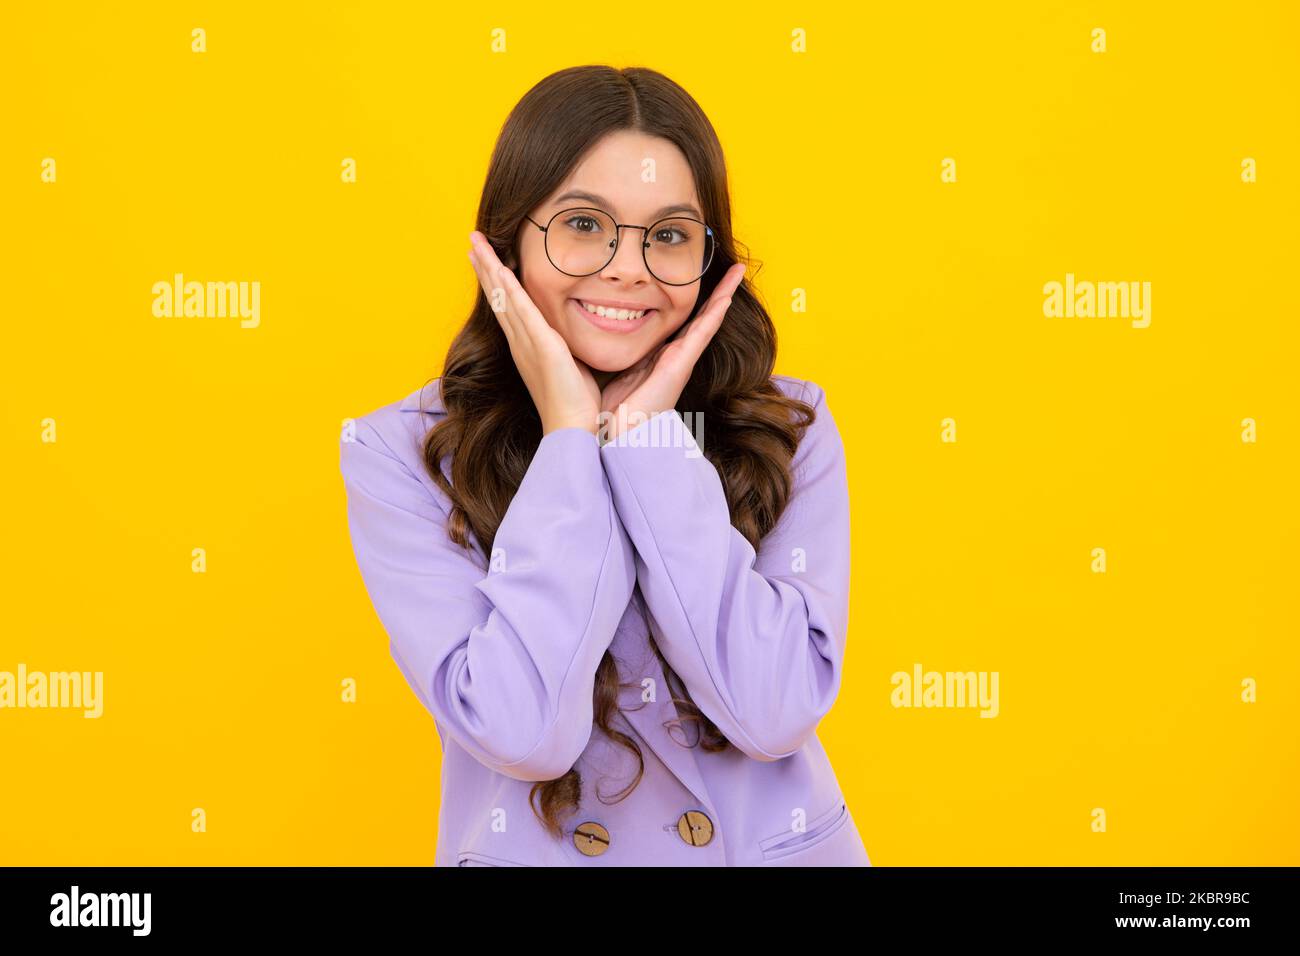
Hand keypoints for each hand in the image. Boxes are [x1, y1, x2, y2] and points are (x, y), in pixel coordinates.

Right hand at [467, 231, 600, 435]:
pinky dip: (509, 290)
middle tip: (471, 242)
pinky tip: (500, 270)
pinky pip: (522, 311)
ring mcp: (527, 343)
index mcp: (526, 346)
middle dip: (484, 267)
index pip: (507, 306)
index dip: (494, 281)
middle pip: (498, 296)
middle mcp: (520, 342)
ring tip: (476, 245)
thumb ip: (564, 348)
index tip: (485, 260)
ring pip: (504, 298)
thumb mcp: (568, 365)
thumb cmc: (574, 402)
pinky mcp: (542, 346)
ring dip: (489, 269)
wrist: (572, 427)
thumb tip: (571, 338)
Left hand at [598, 262, 746, 441]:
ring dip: (723, 296)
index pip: (677, 323)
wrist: (607, 437)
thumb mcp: (604, 369)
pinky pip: (701, 335)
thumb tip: (585, 328)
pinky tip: (726, 296)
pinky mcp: (678, 368)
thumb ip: (604, 349)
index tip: (694, 277)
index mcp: (655, 358)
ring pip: (705, 322)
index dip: (687, 301)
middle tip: (734, 269)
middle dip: (716, 294)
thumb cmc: (601, 409)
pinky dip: (714, 315)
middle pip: (698, 319)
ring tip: (737, 273)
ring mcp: (678, 363)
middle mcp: (671, 359)